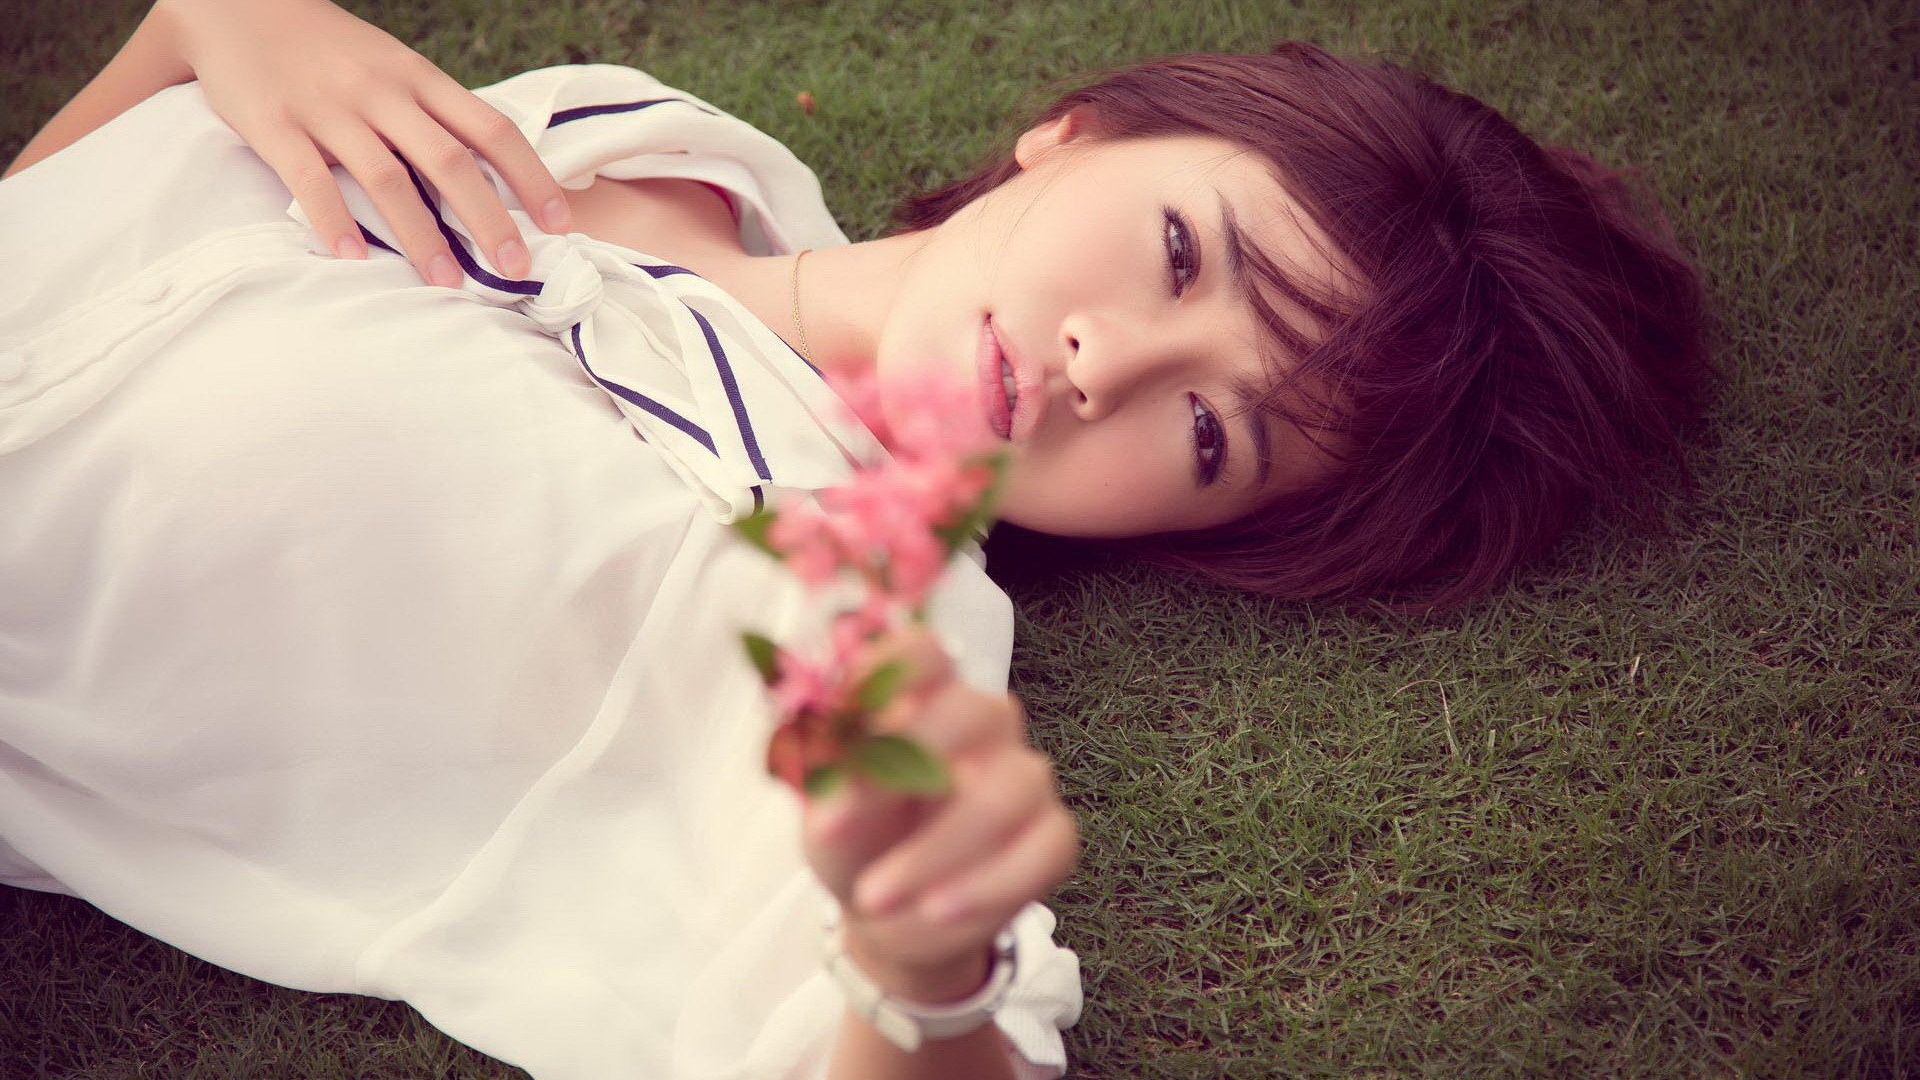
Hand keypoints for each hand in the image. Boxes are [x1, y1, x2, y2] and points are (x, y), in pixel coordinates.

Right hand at [159, 0, 572, 284]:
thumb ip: (437, 116)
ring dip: (421, 236)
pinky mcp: (275, 125)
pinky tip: (356, 258)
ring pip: (387, 178)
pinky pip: (310, 179)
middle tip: (516, 268)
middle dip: (488, 218)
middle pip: (449, 161)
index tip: (561, 222)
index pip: (491, 129)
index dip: (531, 176)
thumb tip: (497, 179)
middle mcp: (382, 92)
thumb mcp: (395, 68)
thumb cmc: (333, 52)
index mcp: (420, 78)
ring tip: (447, 283)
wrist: (238, 6)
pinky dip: (334, 221)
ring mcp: (329, 108)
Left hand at [797, 624, 1079, 990]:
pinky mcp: (1053, 836)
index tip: (839, 717)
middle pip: (970, 713)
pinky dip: (986, 887)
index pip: (923, 653)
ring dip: (934, 852)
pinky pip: (1042, 850)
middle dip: (897, 777)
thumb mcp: (825, 807)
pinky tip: (935, 913)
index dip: (884, 672)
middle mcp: (984, 722)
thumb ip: (832, 778)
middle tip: (833, 833)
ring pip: (1005, 793)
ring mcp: (1025, 776)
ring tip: (874, 899)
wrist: (887, 912)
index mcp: (925, 697)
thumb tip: (834, 768)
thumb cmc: (856, 837)